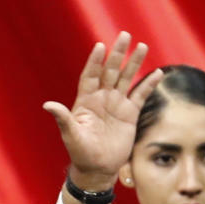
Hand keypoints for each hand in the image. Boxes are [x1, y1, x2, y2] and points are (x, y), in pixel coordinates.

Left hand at [44, 32, 162, 189]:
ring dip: (134, 63)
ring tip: (142, 46)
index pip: (91, 75)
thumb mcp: (71, 135)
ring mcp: (116, 105)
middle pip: (110, 71)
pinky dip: (149, 84)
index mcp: (86, 101)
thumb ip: (63, 118)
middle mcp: (102, 98)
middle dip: (117, 54)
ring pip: (126, 78)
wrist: (98, 168)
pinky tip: (157, 72)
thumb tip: (47, 105)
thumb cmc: (80, 152)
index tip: (100, 46)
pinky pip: (141, 95)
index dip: (94, 61)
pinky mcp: (130, 114)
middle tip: (124, 35)